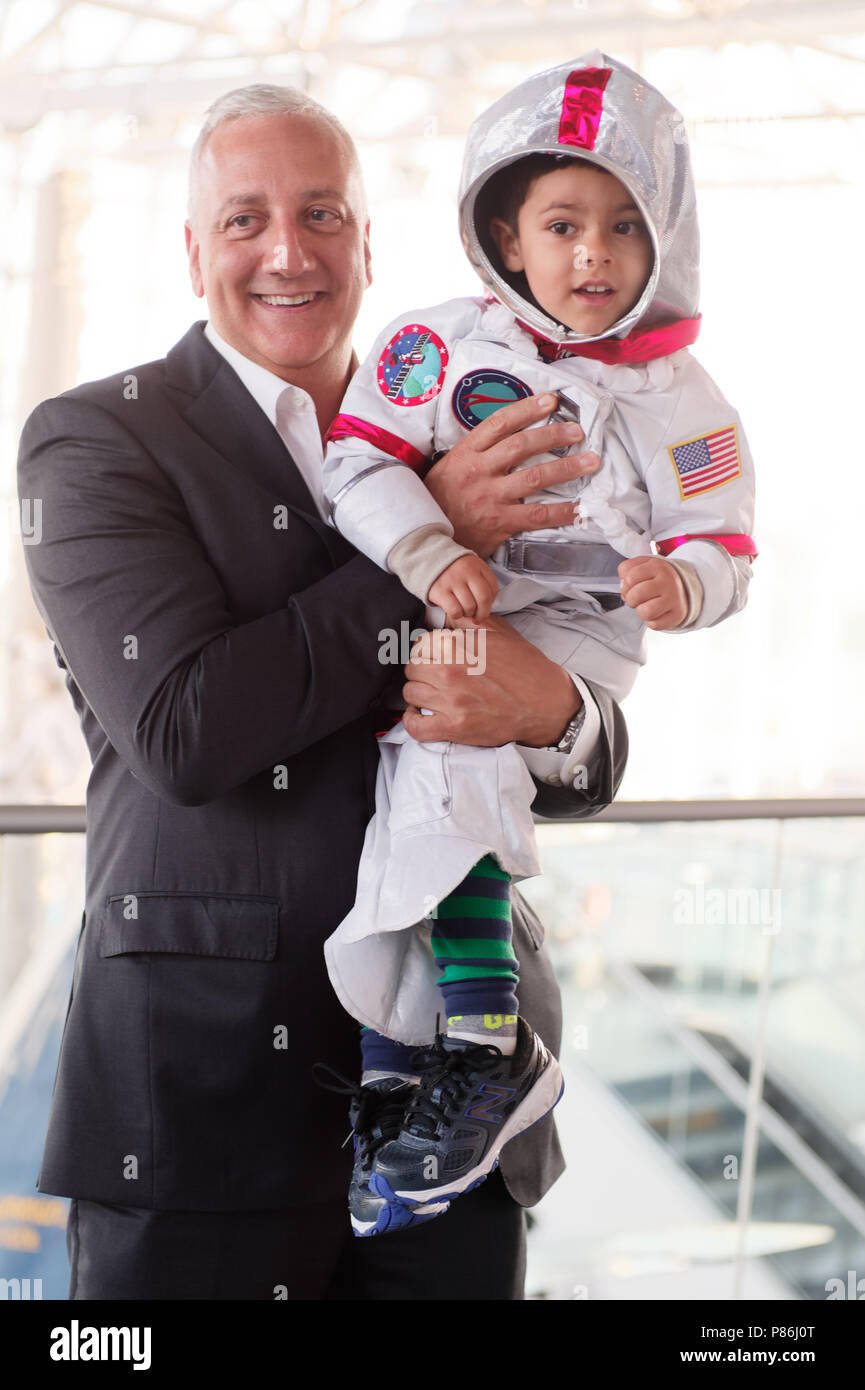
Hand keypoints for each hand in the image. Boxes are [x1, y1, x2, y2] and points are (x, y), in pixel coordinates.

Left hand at [402, 614, 581, 746]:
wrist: (546, 703)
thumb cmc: (526, 668)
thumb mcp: (500, 633)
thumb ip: (468, 624)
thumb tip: (446, 621)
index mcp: (457, 644)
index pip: (420, 643)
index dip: (427, 650)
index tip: (434, 657)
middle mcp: (449, 670)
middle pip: (411, 667)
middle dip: (422, 670)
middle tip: (436, 676)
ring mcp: (450, 700)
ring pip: (410, 693)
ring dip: (419, 693)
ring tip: (433, 695)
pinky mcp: (453, 727)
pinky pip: (414, 726)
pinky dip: (412, 720)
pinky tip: (420, 715)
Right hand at [424, 393, 600, 556]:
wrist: (425, 538)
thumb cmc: (439, 501)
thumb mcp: (449, 467)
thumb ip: (477, 452)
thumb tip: (509, 436)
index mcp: (465, 452)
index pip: (500, 423)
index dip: (527, 409)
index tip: (551, 401)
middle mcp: (478, 471)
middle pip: (521, 446)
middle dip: (553, 435)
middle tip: (577, 430)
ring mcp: (490, 497)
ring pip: (534, 477)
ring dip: (566, 468)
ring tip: (590, 461)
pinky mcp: (499, 522)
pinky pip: (536, 515)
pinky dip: (561, 512)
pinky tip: (579, 508)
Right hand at [428, 554, 497, 621]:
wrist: (428, 560)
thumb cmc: (454, 569)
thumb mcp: (472, 568)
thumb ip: (483, 582)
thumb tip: (488, 606)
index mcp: (477, 565)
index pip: (493, 589)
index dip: (491, 602)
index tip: (485, 607)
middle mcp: (466, 572)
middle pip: (483, 599)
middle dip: (483, 613)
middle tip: (478, 617)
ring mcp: (452, 581)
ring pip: (469, 607)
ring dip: (468, 614)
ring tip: (464, 610)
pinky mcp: (440, 591)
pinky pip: (455, 610)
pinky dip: (457, 615)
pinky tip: (454, 611)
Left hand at [618, 555, 688, 629]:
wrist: (683, 588)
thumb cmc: (657, 579)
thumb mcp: (642, 566)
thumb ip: (627, 570)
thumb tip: (623, 585)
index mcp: (657, 566)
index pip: (630, 577)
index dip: (624, 586)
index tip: (630, 588)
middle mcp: (667, 581)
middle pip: (636, 595)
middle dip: (630, 600)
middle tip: (636, 599)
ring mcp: (674, 598)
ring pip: (646, 611)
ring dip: (640, 611)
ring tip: (645, 606)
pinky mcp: (677, 614)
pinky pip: (654, 624)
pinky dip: (650, 621)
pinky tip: (655, 613)